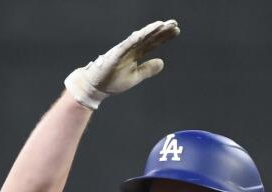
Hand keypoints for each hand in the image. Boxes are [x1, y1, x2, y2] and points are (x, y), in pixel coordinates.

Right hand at [64, 20, 180, 109]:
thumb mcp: (135, 76)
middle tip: (174, 24)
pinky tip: (145, 33)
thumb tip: (162, 62)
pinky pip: (127, 45)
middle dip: (161, 31)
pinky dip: (136, 38)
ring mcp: (123, 50)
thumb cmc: (113, 81)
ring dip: (150, 31)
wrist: (95, 87)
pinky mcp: (115, 54)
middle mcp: (130, 49)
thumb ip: (148, 69)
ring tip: (162, 25)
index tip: (176, 30)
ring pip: (139, 38)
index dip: (164, 36)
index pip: (152, 43)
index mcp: (135, 54)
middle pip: (148, 38)